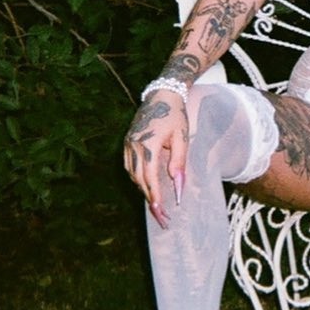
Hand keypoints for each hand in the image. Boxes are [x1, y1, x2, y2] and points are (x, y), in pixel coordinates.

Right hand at [123, 89, 188, 226]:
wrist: (162, 95)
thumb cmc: (175, 116)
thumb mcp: (182, 138)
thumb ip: (179, 162)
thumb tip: (177, 185)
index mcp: (148, 144)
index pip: (149, 177)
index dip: (154, 195)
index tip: (160, 210)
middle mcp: (134, 145)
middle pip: (138, 178)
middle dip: (149, 197)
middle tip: (159, 213)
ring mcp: (128, 143)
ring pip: (132, 173)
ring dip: (142, 187)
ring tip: (155, 200)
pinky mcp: (127, 141)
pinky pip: (129, 165)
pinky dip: (137, 176)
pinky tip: (146, 183)